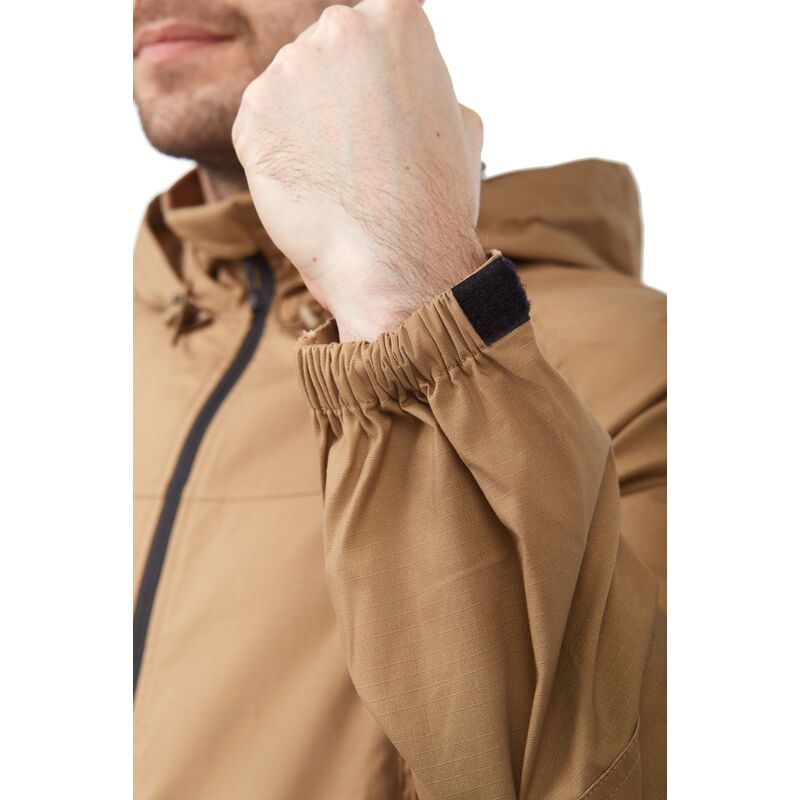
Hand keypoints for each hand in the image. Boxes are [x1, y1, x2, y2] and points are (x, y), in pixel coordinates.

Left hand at [232, 0, 484, 340]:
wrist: (398, 262)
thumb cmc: (436, 202)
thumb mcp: (461, 123)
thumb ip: (424, 85)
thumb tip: (406, 85)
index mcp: (397, 18)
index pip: (370, 35)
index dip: (373, 83)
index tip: (378, 119)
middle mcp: (340, 27)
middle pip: (323, 56)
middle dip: (333, 99)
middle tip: (357, 155)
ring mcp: (291, 67)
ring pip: (288, 93)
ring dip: (302, 129)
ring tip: (336, 177)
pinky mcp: (253, 112)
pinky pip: (259, 129)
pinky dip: (276, 158)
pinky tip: (309, 188)